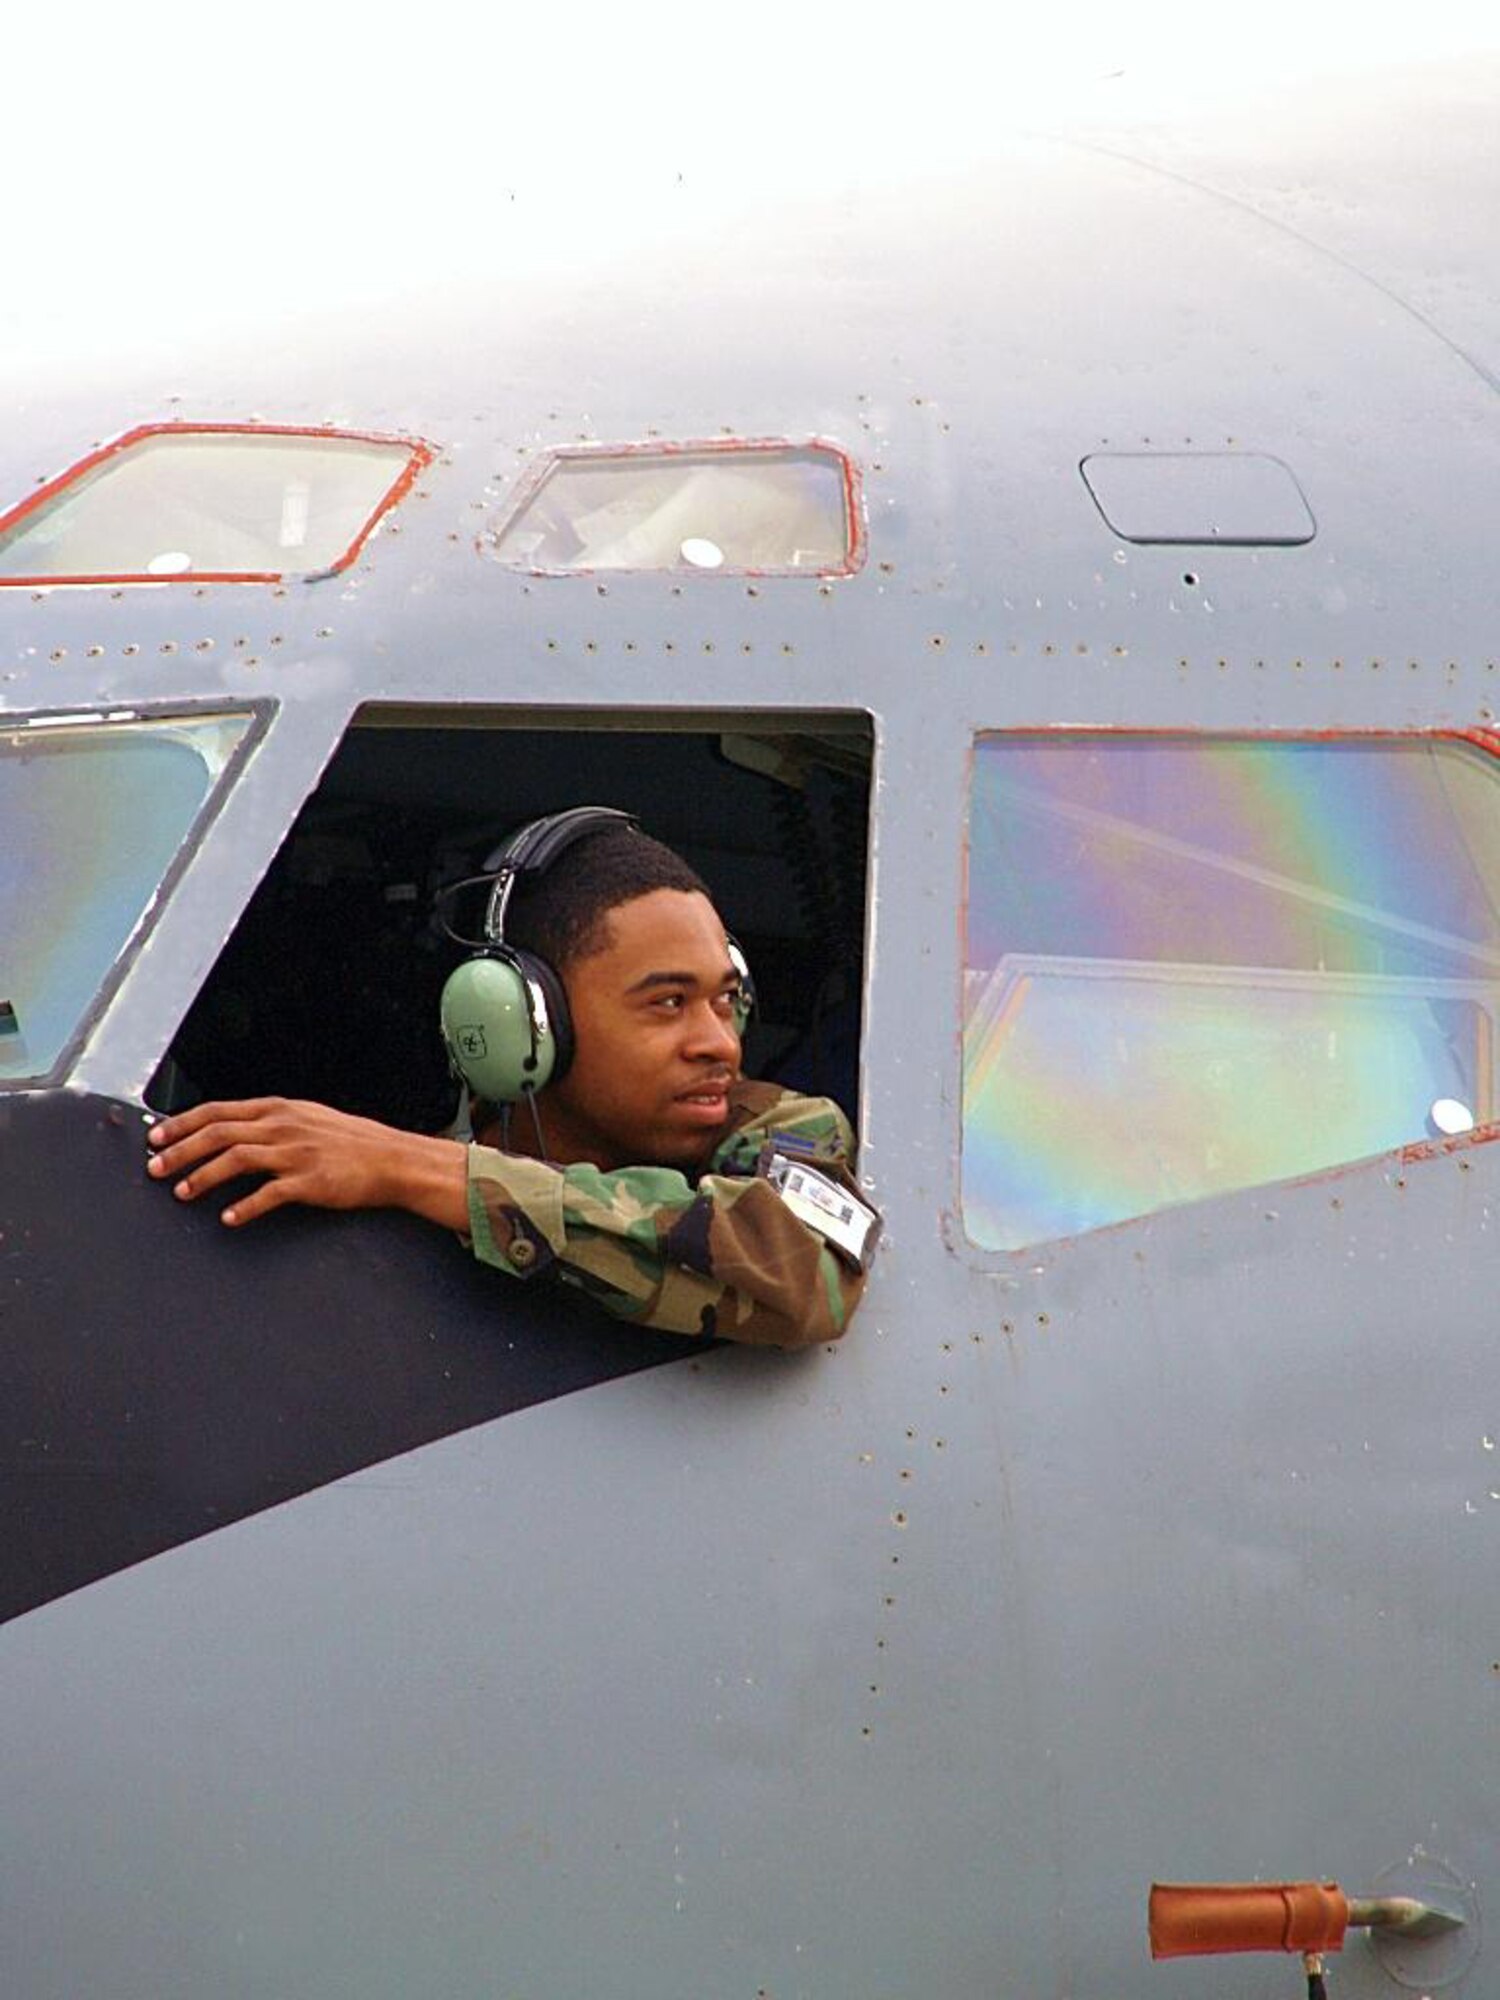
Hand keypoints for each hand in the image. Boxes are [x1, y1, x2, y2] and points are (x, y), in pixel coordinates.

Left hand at [146, 1097, 468, 1230]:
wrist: (391, 1159)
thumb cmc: (348, 1141)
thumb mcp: (305, 1118)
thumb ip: (269, 1122)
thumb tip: (228, 1130)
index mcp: (278, 1109)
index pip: (218, 1111)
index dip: (182, 1124)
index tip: (155, 1137)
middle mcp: (282, 1126)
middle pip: (219, 1134)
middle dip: (181, 1151)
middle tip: (155, 1168)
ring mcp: (296, 1153)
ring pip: (237, 1160)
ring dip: (203, 1177)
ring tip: (182, 1193)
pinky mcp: (311, 1181)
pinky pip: (270, 1194)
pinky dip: (245, 1206)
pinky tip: (228, 1219)